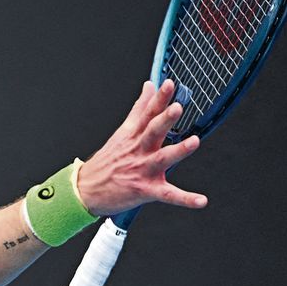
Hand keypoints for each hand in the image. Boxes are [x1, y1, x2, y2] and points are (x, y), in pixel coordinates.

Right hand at [76, 79, 208, 215]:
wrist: (85, 190)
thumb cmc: (107, 162)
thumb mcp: (122, 132)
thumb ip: (140, 109)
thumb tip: (150, 86)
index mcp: (133, 136)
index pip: (147, 113)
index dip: (159, 98)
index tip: (170, 85)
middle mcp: (138, 151)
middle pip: (152, 132)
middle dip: (164, 120)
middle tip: (177, 108)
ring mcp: (141, 170)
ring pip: (161, 159)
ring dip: (178, 151)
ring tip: (194, 142)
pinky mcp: (145, 190)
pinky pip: (168, 195)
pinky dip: (185, 199)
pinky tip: (201, 200)